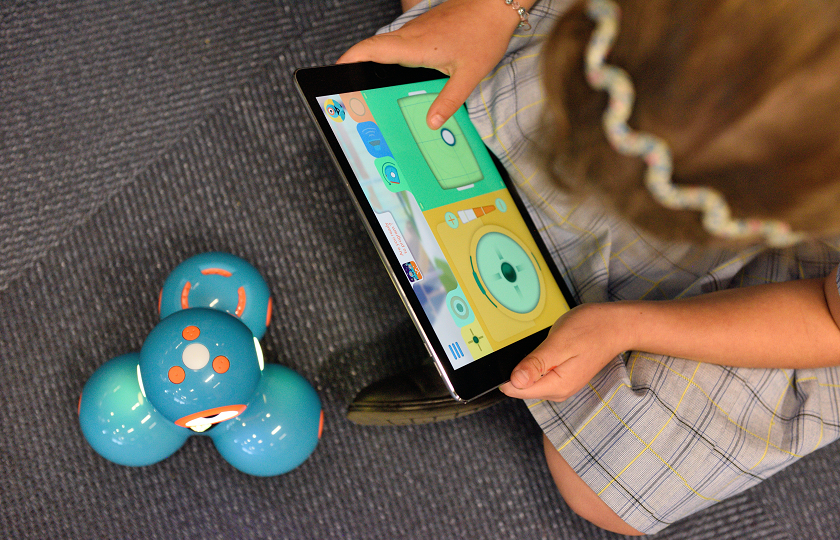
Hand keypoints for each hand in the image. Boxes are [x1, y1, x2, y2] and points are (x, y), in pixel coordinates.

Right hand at [337, 0, 526, 128]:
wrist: (495, 5)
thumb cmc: (484, 35)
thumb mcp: (469, 75)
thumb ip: (449, 101)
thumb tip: (432, 123)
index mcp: (416, 47)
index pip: (373, 50)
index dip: (351, 58)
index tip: (336, 69)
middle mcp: (412, 35)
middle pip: (373, 48)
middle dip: (356, 63)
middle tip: (347, 85)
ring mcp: (417, 30)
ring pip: (387, 44)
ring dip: (373, 59)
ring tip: (367, 83)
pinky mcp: (425, 28)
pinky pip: (401, 42)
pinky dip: (391, 55)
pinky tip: (399, 71)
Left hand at [500, 303, 629, 401]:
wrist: (617, 326)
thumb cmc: (591, 330)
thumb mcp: (559, 343)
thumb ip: (536, 364)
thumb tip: (514, 381)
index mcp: (557, 386)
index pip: (516, 390)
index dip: (507, 373)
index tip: (511, 356)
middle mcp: (558, 391)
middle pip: (521, 387)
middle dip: (518, 367)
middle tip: (534, 345)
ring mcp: (561, 385)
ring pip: (530, 380)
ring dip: (529, 363)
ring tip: (545, 345)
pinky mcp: (563, 377)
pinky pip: (540, 374)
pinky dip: (538, 362)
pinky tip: (548, 348)